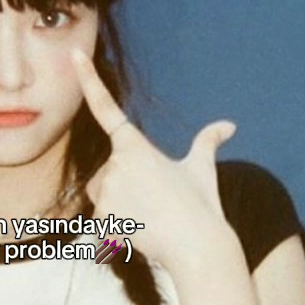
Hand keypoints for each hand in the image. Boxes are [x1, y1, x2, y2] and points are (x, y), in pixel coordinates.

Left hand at [71, 48, 237, 272]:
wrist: (199, 248)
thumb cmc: (201, 205)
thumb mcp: (202, 169)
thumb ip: (208, 142)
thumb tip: (229, 126)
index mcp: (136, 146)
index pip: (106, 107)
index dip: (88, 80)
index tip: (75, 55)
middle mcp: (117, 164)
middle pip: (106, 171)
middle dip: (122, 183)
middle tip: (152, 201)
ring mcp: (108, 191)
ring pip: (101, 194)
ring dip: (117, 204)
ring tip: (147, 217)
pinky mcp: (103, 218)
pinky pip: (101, 220)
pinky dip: (115, 227)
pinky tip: (138, 233)